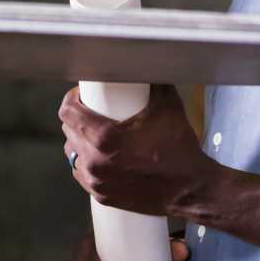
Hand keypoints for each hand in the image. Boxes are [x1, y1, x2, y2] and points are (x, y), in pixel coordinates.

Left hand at [57, 84, 218, 216]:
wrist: (191, 188)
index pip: (68, 112)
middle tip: (92, 112)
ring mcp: (96, 181)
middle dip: (77, 119)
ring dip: (79, 142)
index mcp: (104, 138)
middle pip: (69, 131)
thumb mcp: (168, 107)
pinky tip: (96, 156)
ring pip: (73, 154)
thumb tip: (147, 65)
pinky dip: (86, 163)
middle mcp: (94, 161)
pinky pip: (82, 174)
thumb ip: (154, 82)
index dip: (73, 99)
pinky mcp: (102, 195)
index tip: (83, 96)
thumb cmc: (180, 149)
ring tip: (93, 134)